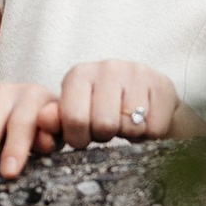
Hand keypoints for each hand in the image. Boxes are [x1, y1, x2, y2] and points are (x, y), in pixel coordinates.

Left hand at [54, 60, 182, 148]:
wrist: (149, 104)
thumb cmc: (104, 112)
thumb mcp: (75, 116)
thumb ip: (54, 121)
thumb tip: (43, 119)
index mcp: (79, 74)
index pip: (74, 119)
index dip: (79, 138)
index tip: (85, 136)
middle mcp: (108, 67)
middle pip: (103, 124)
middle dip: (105, 136)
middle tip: (109, 130)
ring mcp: (137, 73)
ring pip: (131, 127)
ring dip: (130, 135)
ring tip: (128, 124)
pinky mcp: (163, 84)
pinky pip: (155, 128)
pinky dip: (151, 135)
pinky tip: (146, 122)